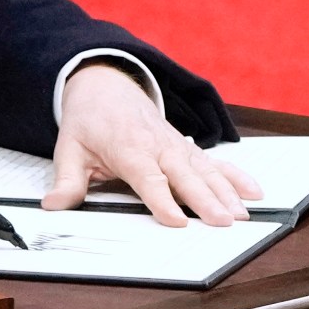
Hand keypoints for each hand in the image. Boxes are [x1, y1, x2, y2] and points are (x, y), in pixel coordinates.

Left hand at [45, 64, 262, 225]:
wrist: (105, 85)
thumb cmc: (88, 121)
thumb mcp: (69, 148)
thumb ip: (67, 181)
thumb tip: (54, 206)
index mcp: (127, 148)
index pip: (148, 178)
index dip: (163, 200)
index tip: (178, 222)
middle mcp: (157, 146)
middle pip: (184, 175)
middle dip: (205, 199)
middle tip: (224, 222)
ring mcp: (176, 145)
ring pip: (205, 170)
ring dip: (226, 192)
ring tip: (243, 214)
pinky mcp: (186, 147)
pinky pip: (215, 162)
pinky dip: (236, 176)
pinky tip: (254, 192)